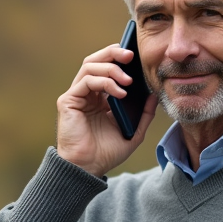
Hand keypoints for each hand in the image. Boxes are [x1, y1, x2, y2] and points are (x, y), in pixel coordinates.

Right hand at [55, 44, 156, 176]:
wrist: (88, 168)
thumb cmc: (106, 153)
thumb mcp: (133, 132)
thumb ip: (144, 115)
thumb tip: (154, 96)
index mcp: (99, 97)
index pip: (106, 68)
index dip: (119, 58)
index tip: (136, 57)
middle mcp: (86, 93)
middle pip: (96, 60)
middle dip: (113, 53)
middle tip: (131, 55)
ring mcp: (76, 96)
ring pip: (90, 66)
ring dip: (111, 69)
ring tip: (128, 80)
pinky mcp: (68, 101)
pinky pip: (86, 81)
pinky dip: (104, 82)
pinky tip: (119, 92)